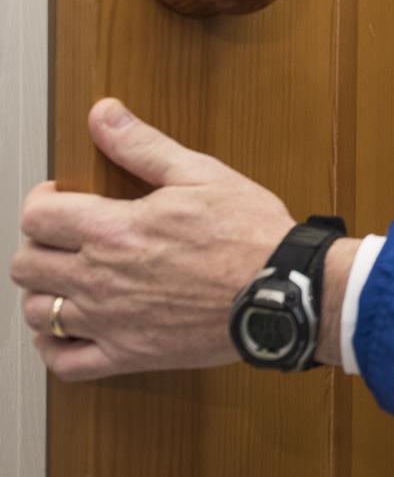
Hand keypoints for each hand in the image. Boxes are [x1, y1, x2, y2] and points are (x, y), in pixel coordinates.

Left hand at [10, 98, 299, 380]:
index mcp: (115, 229)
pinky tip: (68, 330)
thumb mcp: (202, 175)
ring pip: (38, 313)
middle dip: (40, 245)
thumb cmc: (250, 233)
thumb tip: (103, 115)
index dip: (42, 201)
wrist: (283, 290)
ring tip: (69, 281)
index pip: (37, 216)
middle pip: (26, 265)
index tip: (60, 200)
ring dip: (45, 293)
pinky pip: (66, 362)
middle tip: (66, 238)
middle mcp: (102, 277)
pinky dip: (55, 347)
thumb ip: (143, 146)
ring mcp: (112, 321)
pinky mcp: (130, 354)